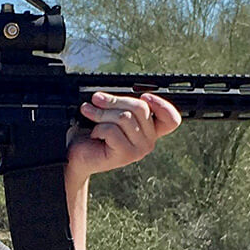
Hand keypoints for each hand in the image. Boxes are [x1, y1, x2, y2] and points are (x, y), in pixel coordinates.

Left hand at [66, 91, 181, 180]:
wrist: (77, 155)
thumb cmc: (92, 133)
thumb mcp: (110, 114)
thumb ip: (121, 104)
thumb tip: (110, 94)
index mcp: (150, 129)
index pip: (172, 119)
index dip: (162, 104)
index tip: (144, 96)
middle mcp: (149, 141)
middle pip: (141, 108)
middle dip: (114, 101)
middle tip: (96, 100)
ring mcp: (139, 150)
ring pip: (124, 117)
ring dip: (101, 113)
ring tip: (89, 115)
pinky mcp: (126, 155)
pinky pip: (112, 130)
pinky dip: (98, 128)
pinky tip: (95, 135)